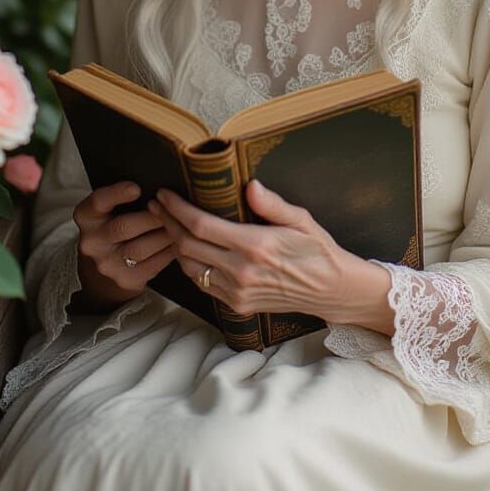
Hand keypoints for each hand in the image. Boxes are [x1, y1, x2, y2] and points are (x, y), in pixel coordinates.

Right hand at [72, 180, 174, 308]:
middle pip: (123, 227)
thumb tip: (160, 190)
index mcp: (86, 217)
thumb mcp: (112, 207)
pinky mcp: (126, 279)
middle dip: (152, 217)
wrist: (109, 261)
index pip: (98, 202)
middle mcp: (92, 242)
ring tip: (183, 224)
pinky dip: (170, 252)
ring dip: (165, 235)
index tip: (136, 188)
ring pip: (140, 249)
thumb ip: (128, 196)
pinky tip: (181, 242)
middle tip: (175, 207)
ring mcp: (107, 265)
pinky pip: (152, 265)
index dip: (116, 194)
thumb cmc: (118, 221)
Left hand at [149, 178, 352, 320]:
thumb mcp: (301, 220)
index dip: (176, 209)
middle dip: (167, 223)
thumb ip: (272, 204)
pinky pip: (202, 284)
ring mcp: (236, 292)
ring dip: (174, 245)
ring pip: (189, 267)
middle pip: (187, 246)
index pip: (201, 226)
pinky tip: (187, 249)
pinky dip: (189, 265)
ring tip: (167, 224)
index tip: (164, 194)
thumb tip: (250, 185)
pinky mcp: (237, 305)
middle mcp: (241, 272)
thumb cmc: (318, 250)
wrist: (332, 291)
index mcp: (255, 246)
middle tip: (157, 205)